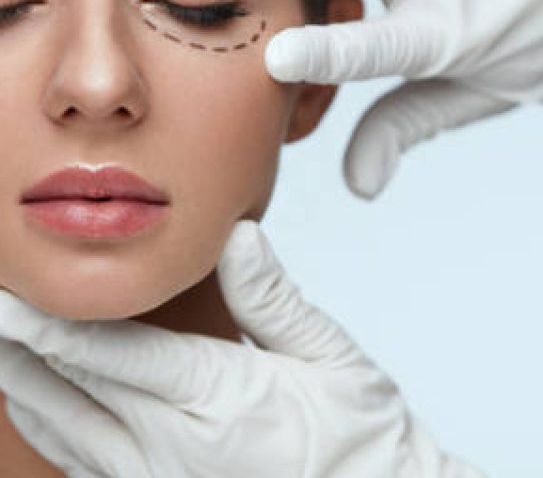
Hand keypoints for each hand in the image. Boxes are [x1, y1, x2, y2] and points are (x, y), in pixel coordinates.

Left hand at [0, 220, 483, 477]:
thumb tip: (238, 236)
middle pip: (72, 393)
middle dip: (23, 347)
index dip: (52, 324)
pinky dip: (53, 425)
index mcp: (218, 402)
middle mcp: (173, 451)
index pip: (113, 355)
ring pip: (65, 433)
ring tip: (4, 345)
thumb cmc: (358, 431)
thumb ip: (274, 299)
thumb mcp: (331, 357)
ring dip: (27, 385)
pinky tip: (44, 400)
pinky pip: (83, 466)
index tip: (13, 294)